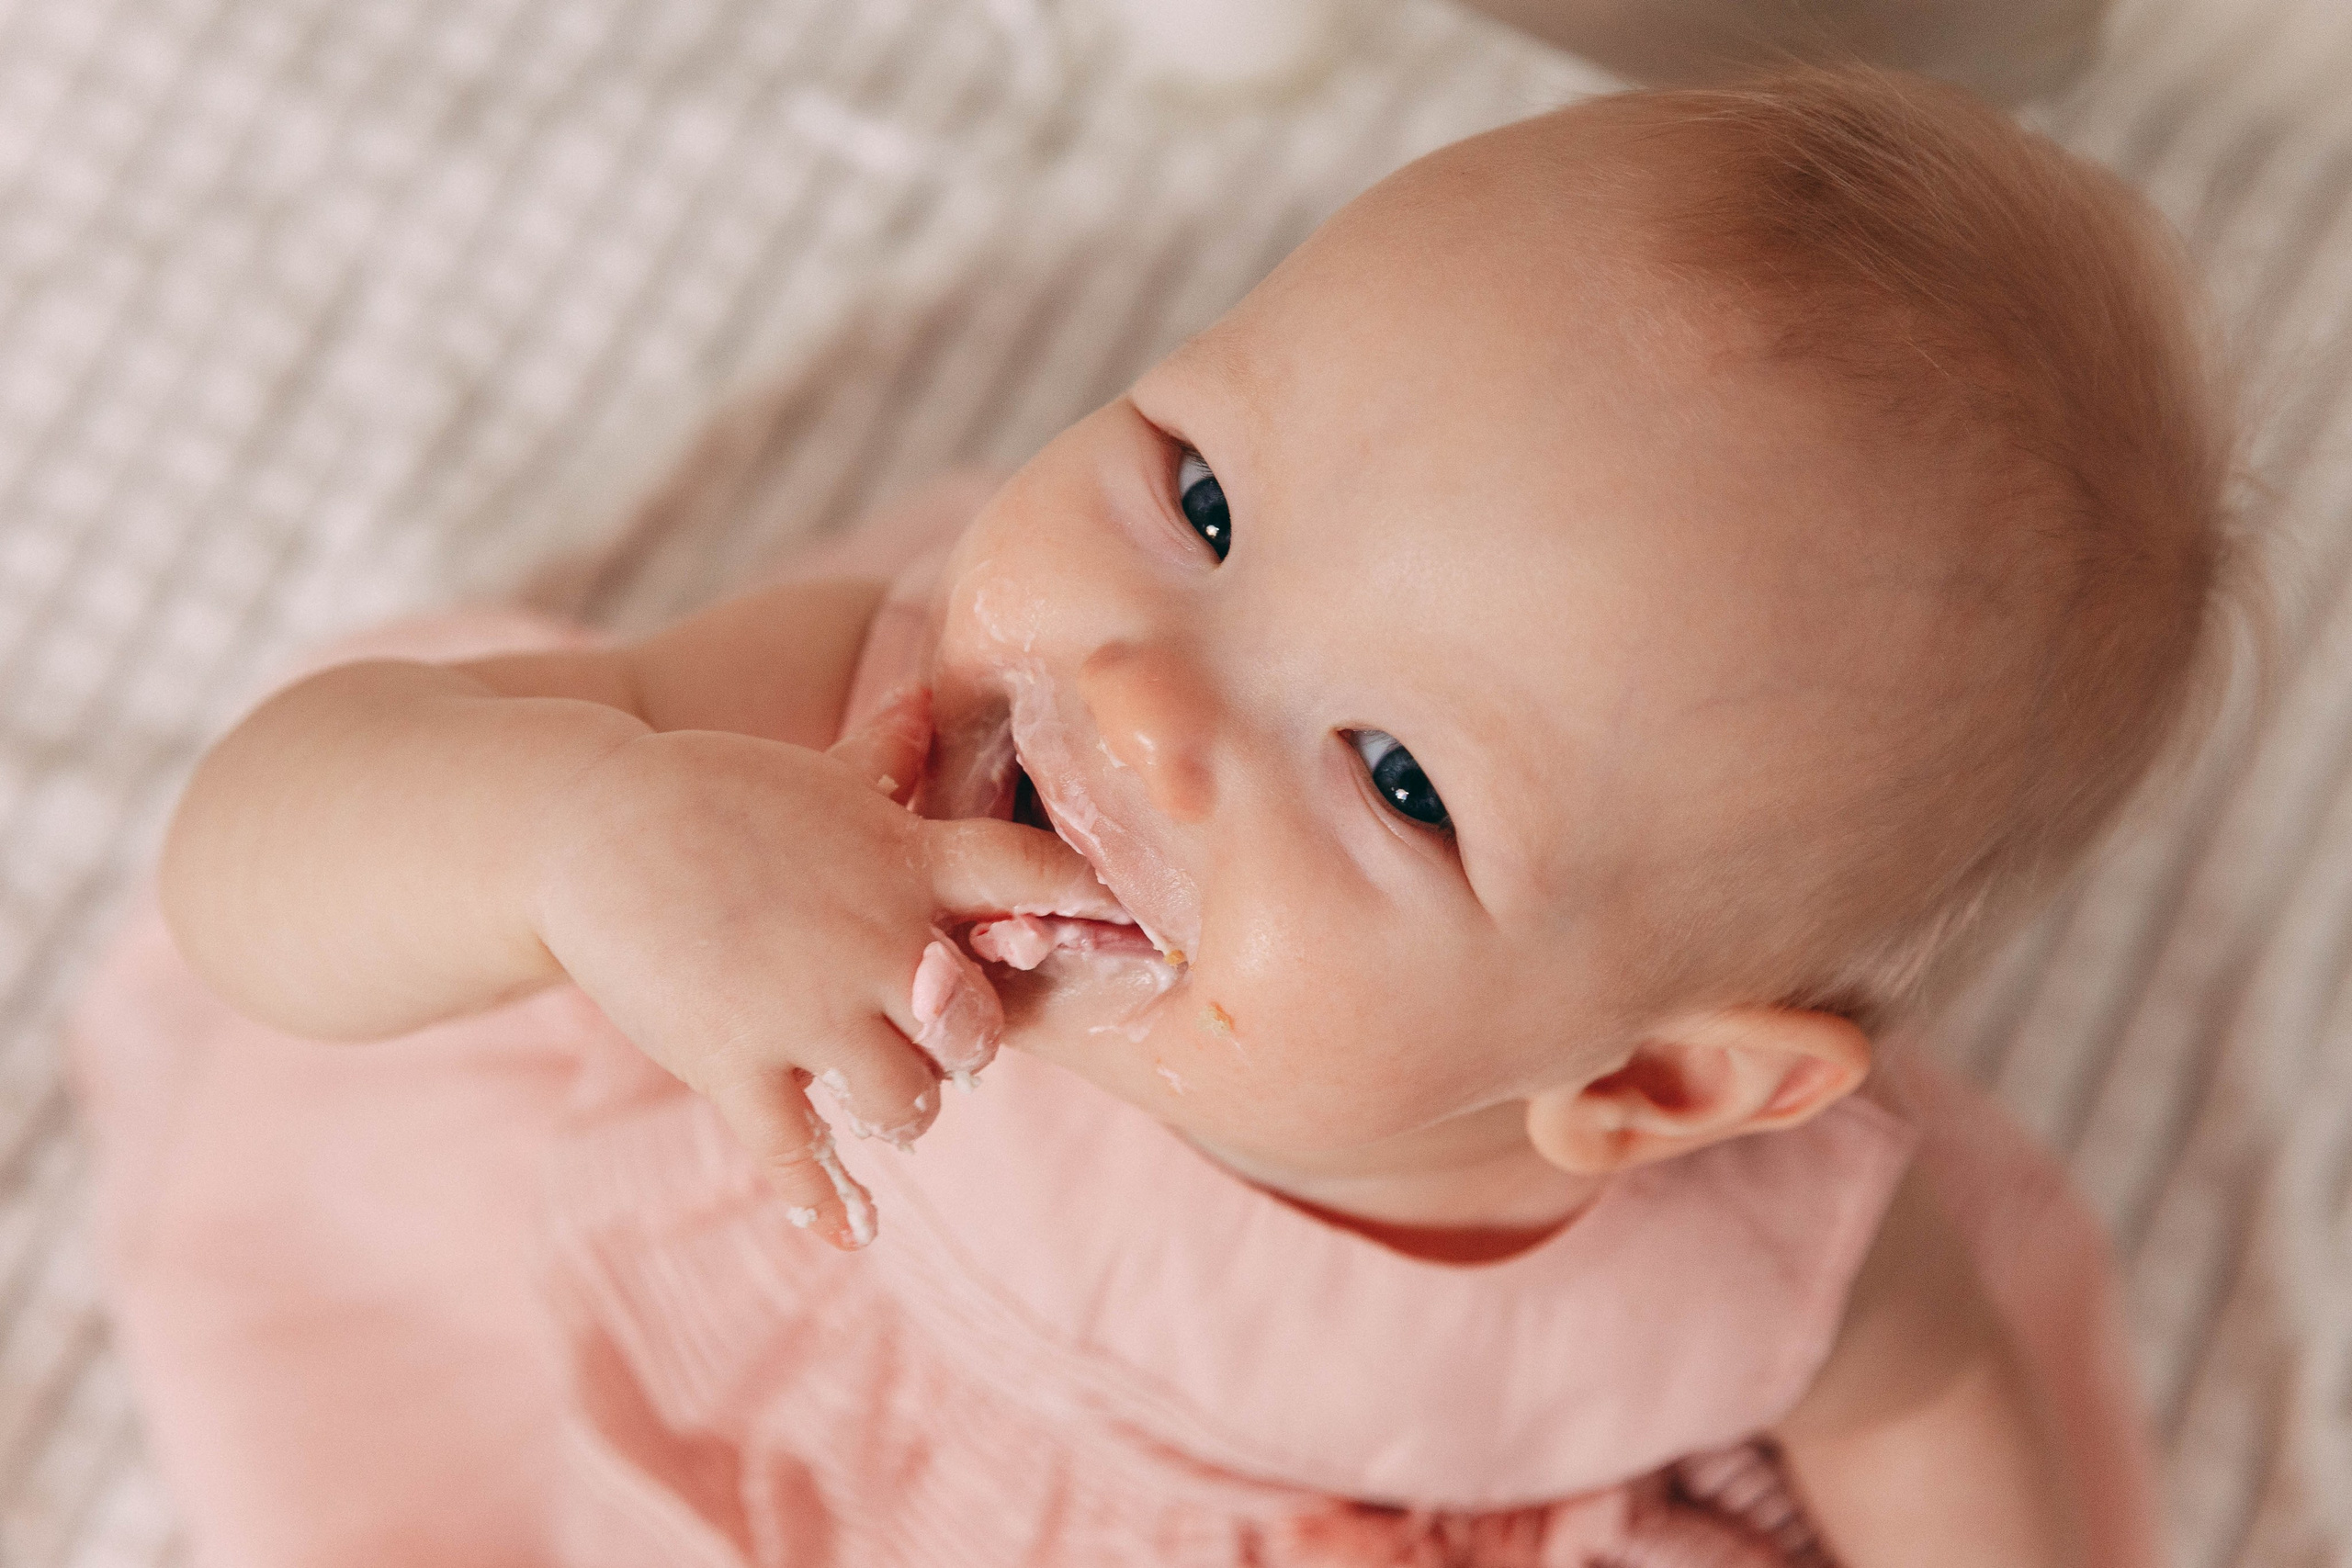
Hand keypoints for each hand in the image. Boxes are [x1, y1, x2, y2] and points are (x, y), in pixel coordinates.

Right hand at [529, 686, 1119, 1248]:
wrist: (583, 823)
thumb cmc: (710, 790)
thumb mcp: (815, 771)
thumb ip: (886, 753)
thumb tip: (930, 698)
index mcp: (905, 860)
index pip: (1037, 879)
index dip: (1095, 911)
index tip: (1150, 939)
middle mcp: (875, 938)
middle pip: (981, 1029)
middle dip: (968, 1046)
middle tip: (934, 1040)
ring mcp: (806, 1007)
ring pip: (910, 1103)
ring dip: (904, 1110)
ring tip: (875, 1099)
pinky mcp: (734, 1062)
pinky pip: (799, 1156)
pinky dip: (828, 1201)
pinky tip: (850, 1228)